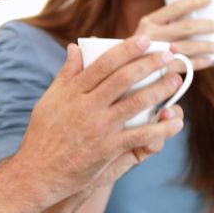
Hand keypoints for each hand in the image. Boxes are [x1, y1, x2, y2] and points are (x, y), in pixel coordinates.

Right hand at [13, 36, 185, 204]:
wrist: (37, 173)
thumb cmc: (43, 135)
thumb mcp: (49, 99)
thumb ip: (66, 73)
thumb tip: (75, 47)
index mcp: (72, 91)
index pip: (104, 63)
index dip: (127, 49)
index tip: (145, 39)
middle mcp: (87, 106)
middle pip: (124, 78)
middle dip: (150, 64)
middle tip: (170, 56)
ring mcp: (98, 127)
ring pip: (136, 103)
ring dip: (160, 90)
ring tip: (176, 81)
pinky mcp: (107, 149)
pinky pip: (139, 136)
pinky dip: (161, 129)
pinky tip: (176, 123)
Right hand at [134, 0, 213, 70]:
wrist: (119, 76)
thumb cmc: (139, 52)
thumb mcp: (145, 34)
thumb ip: (163, 26)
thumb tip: (195, 17)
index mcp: (148, 22)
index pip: (175, 7)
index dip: (194, 1)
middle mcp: (150, 36)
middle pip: (186, 27)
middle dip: (208, 25)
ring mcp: (155, 54)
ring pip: (188, 47)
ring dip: (208, 46)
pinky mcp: (159, 71)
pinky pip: (185, 65)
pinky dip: (200, 63)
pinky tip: (211, 61)